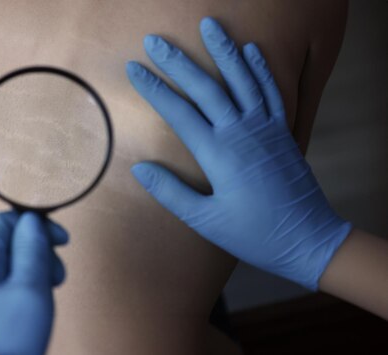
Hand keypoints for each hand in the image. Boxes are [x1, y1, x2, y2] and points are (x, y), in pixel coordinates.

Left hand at [0, 211, 67, 354]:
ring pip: (15, 266)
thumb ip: (31, 250)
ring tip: (52, 290)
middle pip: (9, 243)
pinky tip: (42, 304)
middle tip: (57, 273)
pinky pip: (14, 288)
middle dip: (40, 249)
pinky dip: (33, 289)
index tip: (59, 239)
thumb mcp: (28, 289)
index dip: (31, 223)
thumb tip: (32, 220)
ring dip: (40, 270)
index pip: (1, 222)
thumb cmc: (8, 340)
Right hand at [126, 17, 351, 289]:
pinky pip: (272, 93)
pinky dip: (261, 70)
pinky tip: (251, 50)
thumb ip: (171, 192)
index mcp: (217, 154)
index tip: (134, 68)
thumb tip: (139, 168)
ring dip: (223, 51)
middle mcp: (241, 133)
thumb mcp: (205, 221)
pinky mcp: (283, 132)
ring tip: (208, 25)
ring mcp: (265, 129)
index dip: (153, 88)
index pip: (178, 112)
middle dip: (178, 62)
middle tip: (156, 40)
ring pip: (241, 80)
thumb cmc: (253, 234)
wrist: (308, 239)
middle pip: (205, 88)